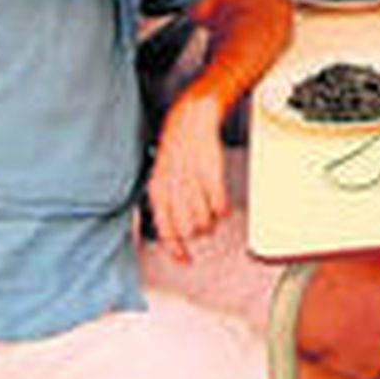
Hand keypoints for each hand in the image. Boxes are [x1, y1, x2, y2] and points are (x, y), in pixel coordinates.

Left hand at [145, 91, 228, 262]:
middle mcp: (173, 187)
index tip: (185, 260)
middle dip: (196, 233)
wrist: (192, 119)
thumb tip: (174, 231)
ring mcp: (192, 180)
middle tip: (202, 228)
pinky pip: (218, 203)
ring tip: (212, 216)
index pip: (166, 230)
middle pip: (187, 228)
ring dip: (210, 222)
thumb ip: (167, 203)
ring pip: (203, 219)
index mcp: (158, 190)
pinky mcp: (211, 172)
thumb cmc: (177, 149)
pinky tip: (221, 207)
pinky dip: (221, 209)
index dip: (176, 249)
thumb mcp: (163, 177)